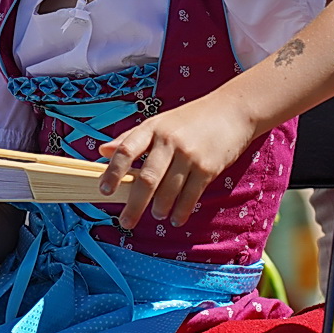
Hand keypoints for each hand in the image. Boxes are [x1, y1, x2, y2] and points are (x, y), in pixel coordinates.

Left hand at [97, 96, 257, 230]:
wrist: (231, 111)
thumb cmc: (190, 119)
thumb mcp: (158, 122)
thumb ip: (130, 138)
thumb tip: (102, 151)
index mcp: (152, 128)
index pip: (126, 151)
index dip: (112, 172)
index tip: (104, 190)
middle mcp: (169, 141)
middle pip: (147, 179)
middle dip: (134, 204)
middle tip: (126, 221)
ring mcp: (189, 155)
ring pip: (168, 191)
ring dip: (159, 208)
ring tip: (156, 215)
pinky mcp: (208, 167)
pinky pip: (191, 195)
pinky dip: (181, 210)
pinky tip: (176, 218)